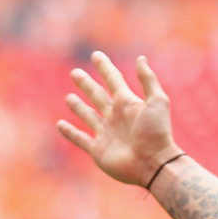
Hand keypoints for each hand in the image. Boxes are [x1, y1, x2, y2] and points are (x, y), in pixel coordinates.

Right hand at [56, 52, 182, 187]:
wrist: (154, 163)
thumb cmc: (157, 132)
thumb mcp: (157, 101)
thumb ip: (148, 80)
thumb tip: (140, 58)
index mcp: (127, 103)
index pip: (113, 80)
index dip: (105, 67)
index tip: (96, 55)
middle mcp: (115, 116)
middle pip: (97, 95)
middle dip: (87, 84)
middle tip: (76, 72)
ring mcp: (106, 133)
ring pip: (88, 115)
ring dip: (78, 107)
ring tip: (69, 97)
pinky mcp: (98, 150)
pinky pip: (80, 139)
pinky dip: (70, 132)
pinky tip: (60, 125)